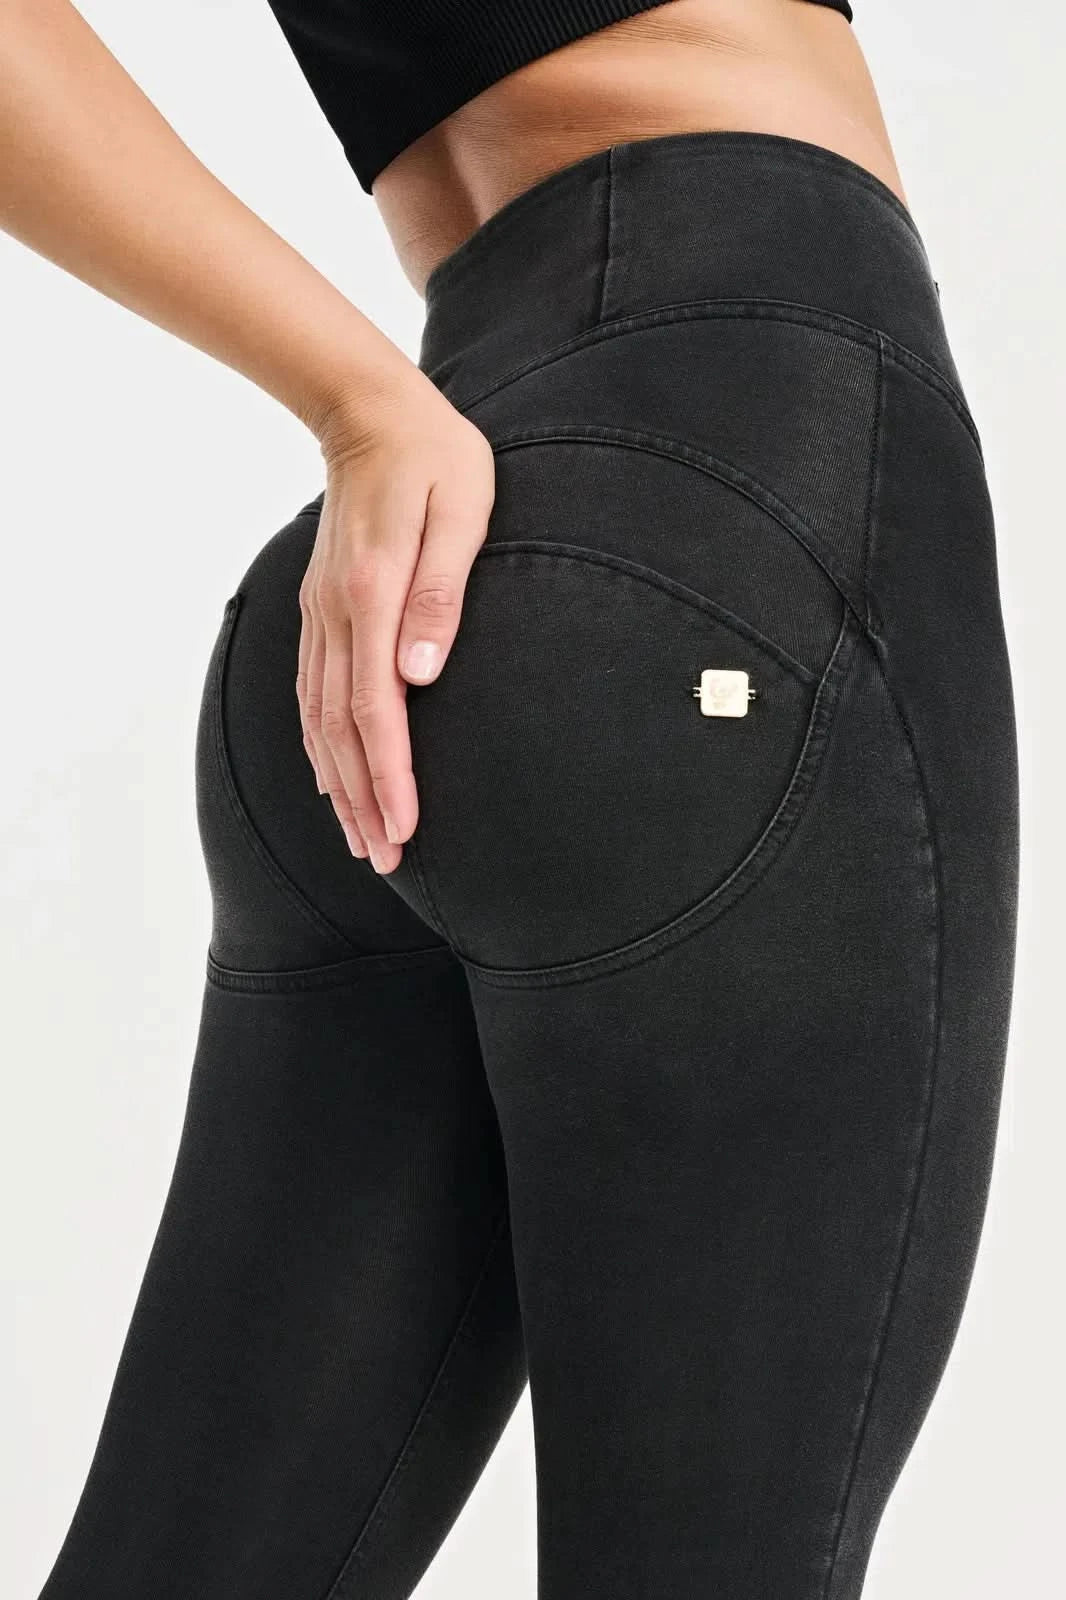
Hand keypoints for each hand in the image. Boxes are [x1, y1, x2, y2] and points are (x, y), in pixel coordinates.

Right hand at [297, 371, 495, 873]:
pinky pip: (313, 693)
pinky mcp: (322, 609)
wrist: (370, 412)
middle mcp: (336, 614)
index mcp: (373, 595)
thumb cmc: (435, 458)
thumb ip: (443, 593)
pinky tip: (332, 777)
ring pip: (321, 720)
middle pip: (341, 730)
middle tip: (385, 861)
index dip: (391, 774)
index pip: (377, 708)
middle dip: (363, 801)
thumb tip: (422, 674)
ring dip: (340, 785)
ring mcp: (322, 614)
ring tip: (362, 839)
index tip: (405, 827)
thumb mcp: (462, 511)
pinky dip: (320, 745)